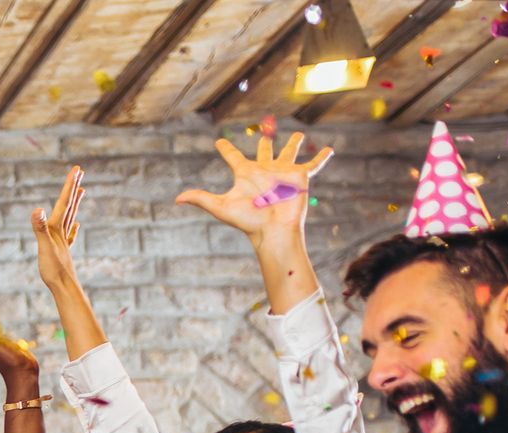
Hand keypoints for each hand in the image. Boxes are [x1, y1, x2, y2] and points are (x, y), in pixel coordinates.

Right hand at [31, 164, 84, 295]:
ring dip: (74, 203)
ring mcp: (63, 242)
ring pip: (69, 218)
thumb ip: (40, 228)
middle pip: (69, 206)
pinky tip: (76, 226)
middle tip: (80, 172)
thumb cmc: (54, 270)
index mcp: (56, 229)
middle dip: (73, 188)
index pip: (63, 202)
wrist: (65, 289)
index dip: (69, 185)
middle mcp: (61, 233)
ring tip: (81, 191)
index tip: (77, 169)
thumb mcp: (43, 247)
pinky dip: (72, 228)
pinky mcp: (63, 253)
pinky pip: (69, 236)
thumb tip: (36, 209)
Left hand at [175, 132, 331, 244]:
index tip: (218, 142)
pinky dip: (322, 157)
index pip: (233, 158)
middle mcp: (264, 171)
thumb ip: (200, 199)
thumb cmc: (248, 220)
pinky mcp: (300, 177)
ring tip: (299, 134)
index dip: (225, 149)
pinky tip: (331, 149)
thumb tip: (177, 199)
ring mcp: (283, 173)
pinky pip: (313, 164)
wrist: (273, 229)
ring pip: (289, 152)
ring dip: (294, 144)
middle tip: (264, 129)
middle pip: (264, 150)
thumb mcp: (221, 206)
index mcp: (246, 174)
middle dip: (264, 140)